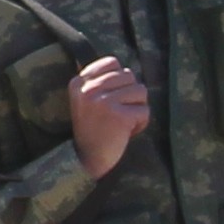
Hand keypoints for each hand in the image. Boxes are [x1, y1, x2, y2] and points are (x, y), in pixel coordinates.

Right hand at [67, 54, 151, 176]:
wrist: (87, 161)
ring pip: (140, 91)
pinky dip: (141, 123)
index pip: (112, 63)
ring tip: (123, 123)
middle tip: (118, 114)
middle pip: (129, 75)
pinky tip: (126, 133)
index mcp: (78, 83)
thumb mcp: (84, 100)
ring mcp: (104, 102)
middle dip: (130, 95)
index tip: (111, 99)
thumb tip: (117, 64)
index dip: (120, 80)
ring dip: (137, 108)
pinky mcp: (119, 116)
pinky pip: (145, 110)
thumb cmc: (92, 129)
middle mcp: (89, 89)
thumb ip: (97, 80)